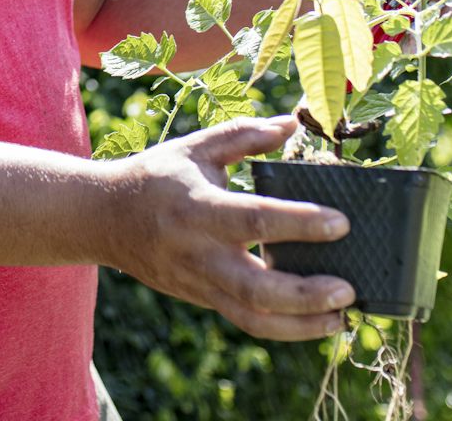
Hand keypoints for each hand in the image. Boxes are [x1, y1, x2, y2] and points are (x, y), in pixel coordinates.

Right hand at [102, 115, 356, 339]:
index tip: (341, 223)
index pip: (255, 220)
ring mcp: (199, 283)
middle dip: (306, 295)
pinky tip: (316, 320)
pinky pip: (247, 321)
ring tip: (341, 318)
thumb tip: (291, 124)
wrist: (103, 219)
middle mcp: (199, 252)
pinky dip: (285, 327)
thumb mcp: (196, 148)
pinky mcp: (202, 300)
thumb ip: (244, 135)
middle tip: (348, 290)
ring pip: (253, 318)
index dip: (300, 223)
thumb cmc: (155, 176)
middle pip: (257, 288)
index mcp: (198, 207)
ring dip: (302, 325)